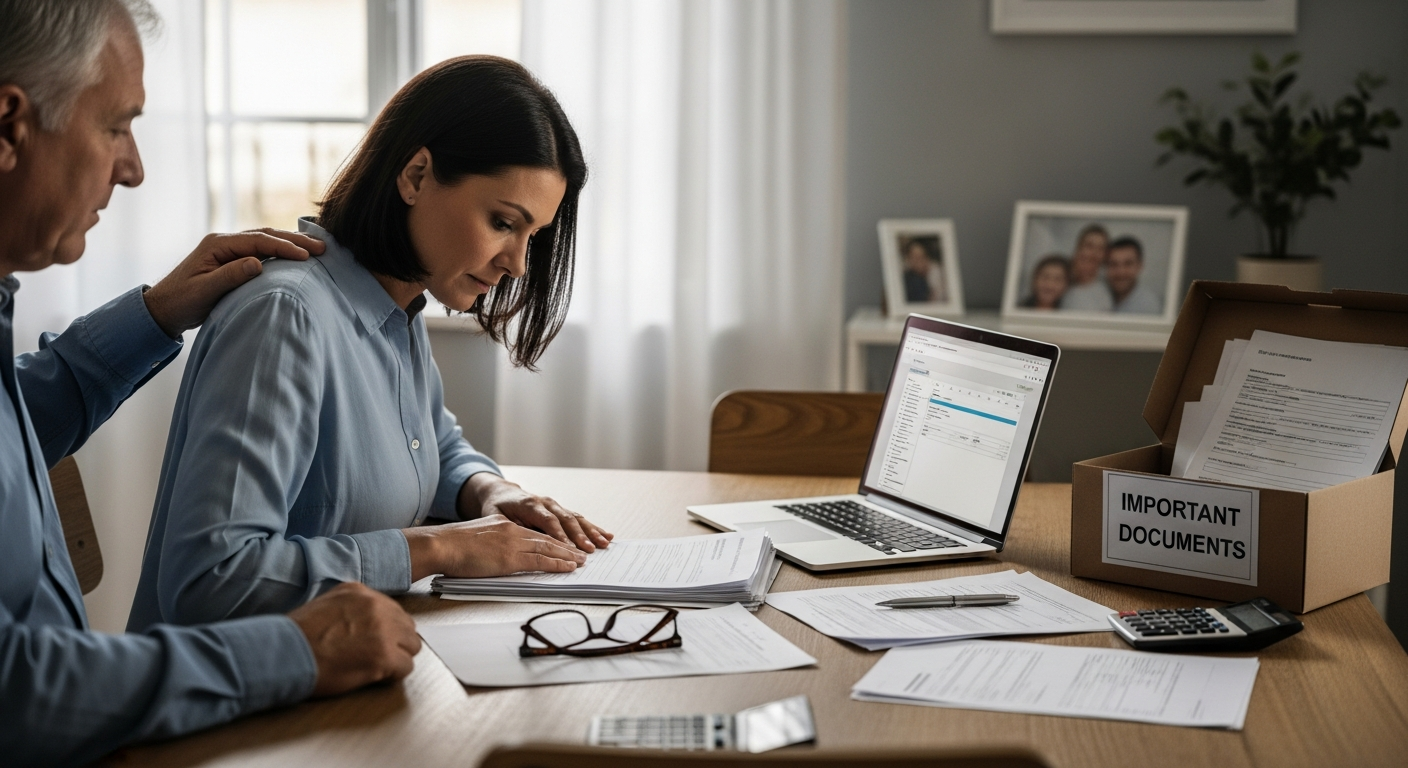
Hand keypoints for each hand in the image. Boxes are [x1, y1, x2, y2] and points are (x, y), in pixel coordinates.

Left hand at [143, 228, 325, 337]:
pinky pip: (261, 249)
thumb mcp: (205, 291)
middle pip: (266, 234)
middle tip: (322, 246)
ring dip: (290, 242)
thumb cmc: (181, 302)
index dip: (284, 247)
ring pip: (265, 239)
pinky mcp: (231, 259)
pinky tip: (295, 254)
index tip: (307, 255)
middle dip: (295, 240)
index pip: (259, 241)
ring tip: (316, 247)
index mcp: (218, 244)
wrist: (162, 309)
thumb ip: (231, 276)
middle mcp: (224, 241)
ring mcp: (228, 249)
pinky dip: (280, 250)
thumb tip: (258, 263)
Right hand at [287, 582, 420, 697]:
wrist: (283, 654)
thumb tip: (367, 626)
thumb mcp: (325, 606)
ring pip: (411, 645)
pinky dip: (393, 675)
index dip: (386, 629)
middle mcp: (375, 605)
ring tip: (375, 667)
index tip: (375, 641)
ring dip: (397, 658)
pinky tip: (374, 677)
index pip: (391, 609)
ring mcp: (382, 630)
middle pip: (406, 626)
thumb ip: (351, 610)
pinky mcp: (384, 656)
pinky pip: (406, 667)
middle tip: (377, 656)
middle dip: (395, 642)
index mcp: (359, 592)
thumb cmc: (295, 637)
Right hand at [403, 514, 587, 580]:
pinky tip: (568, 567)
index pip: (535, 533)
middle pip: (546, 538)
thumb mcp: (477, 538)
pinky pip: (540, 560)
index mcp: (504, 525)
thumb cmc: (452, 546)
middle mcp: (513, 531)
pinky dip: (557, 563)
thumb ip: (492, 542)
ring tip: (581, 561)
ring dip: (567, 555)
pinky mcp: (511, 557)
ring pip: (548, 548)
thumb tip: (497, 554)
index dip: (553, 539)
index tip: (565, 545)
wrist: (442, 545)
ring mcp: (513, 543)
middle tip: (581, 553)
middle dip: (566, 546)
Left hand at [459, 473, 613, 552]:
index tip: (567, 547)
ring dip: (590, 531)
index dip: (558, 534)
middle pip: (566, 519)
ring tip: (604, 543)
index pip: (547, 520)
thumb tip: (517, 541)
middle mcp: (545, 503)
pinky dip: (592, 527)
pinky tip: (606, 535)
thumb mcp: (494, 517)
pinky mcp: (560, 510)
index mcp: (529, 504)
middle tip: (589, 549)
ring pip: (576, 518)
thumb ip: (507, 527)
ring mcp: (555, 506)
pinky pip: (578, 519)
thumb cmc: (496, 507)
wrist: (501, 492)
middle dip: (579, 535)